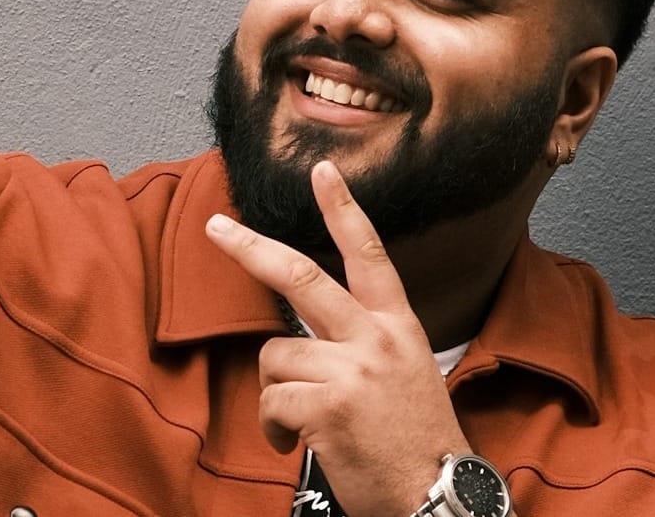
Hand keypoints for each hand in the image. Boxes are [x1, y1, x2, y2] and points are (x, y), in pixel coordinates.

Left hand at [204, 161, 470, 516]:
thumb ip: (362, 346)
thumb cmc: (416, 444)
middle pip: (301, 278)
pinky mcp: (327, 406)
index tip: (323, 170)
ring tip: (305, 421)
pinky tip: (298, 443)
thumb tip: (305, 338)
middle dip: (250, 248)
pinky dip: (275, 428)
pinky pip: (271, 403)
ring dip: (276, 392)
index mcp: (397, 327)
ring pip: (274, 357)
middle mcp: (375, 339)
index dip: (344, 209)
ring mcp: (352, 371)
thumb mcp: (407, 376)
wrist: (439, 496)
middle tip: (215, 226)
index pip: (369, 255)